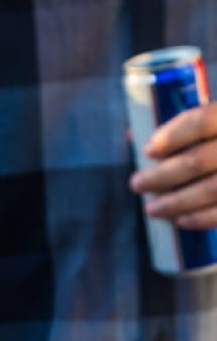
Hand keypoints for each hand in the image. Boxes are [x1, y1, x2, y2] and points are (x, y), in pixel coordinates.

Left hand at [129, 102, 216, 228]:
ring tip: (152, 209)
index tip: (148, 150)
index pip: (203, 119)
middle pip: (198, 160)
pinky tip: (182, 220)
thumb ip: (184, 128)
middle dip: (162, 175)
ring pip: (212, 188)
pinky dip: (202, 218)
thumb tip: (132, 136)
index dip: (173, 135)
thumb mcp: (215, 126)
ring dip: (176, 202)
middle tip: (136, 184)